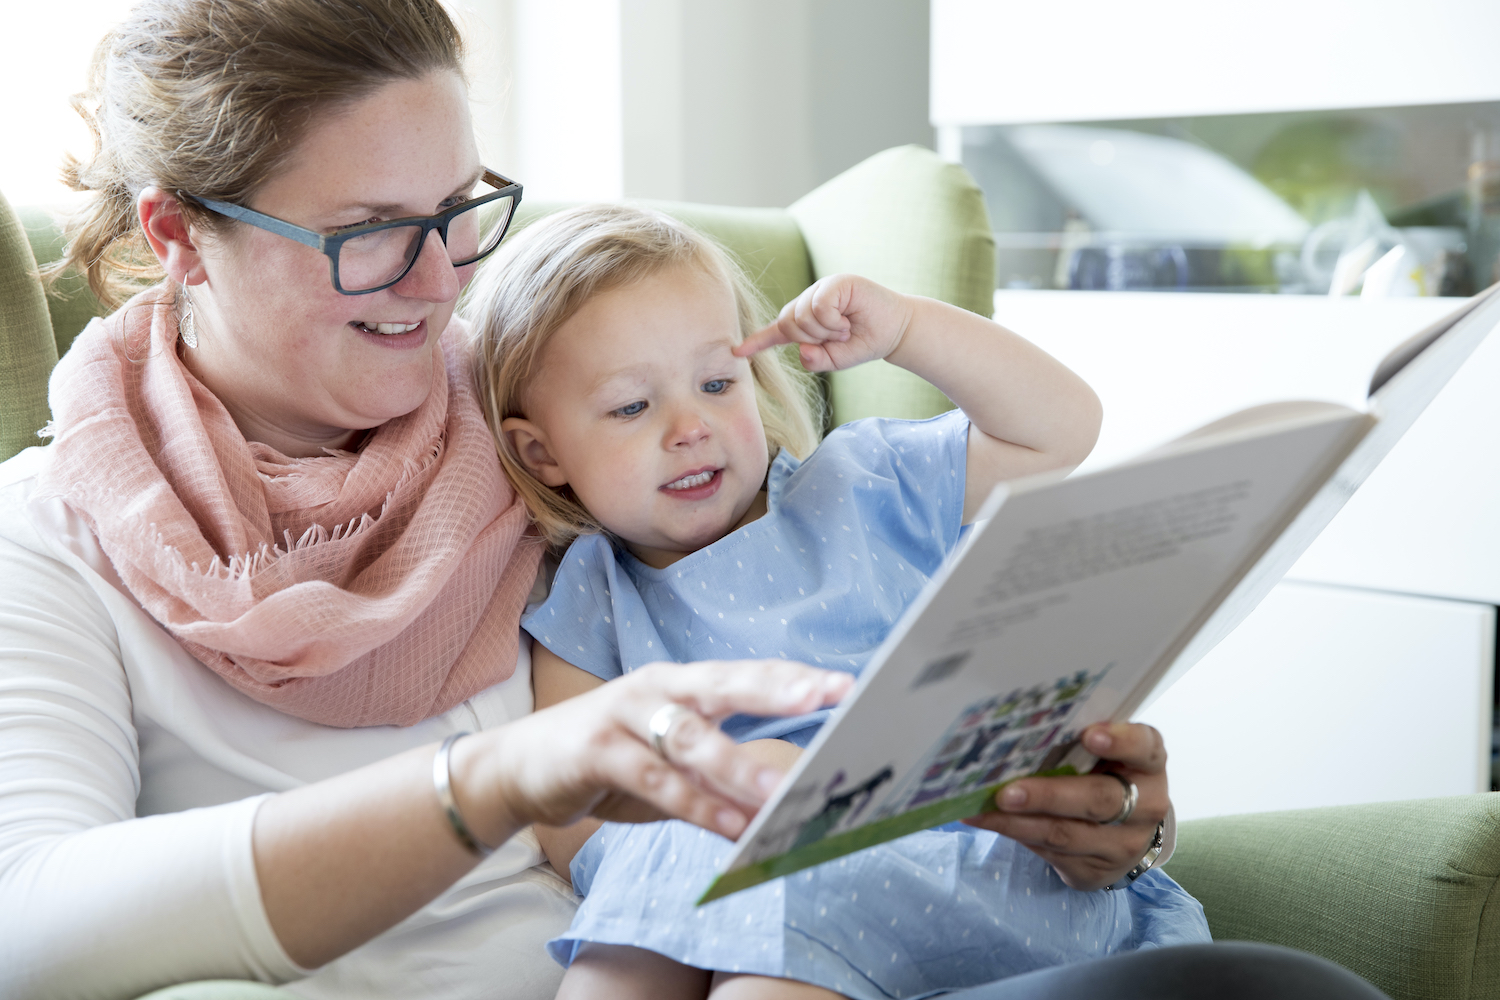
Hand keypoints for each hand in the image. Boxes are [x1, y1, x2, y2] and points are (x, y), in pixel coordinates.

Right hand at [456, 660, 850, 843]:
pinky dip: (695, 804)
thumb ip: (719, 773)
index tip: (844, 685)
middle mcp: (657, 688)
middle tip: (823, 697)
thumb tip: (783, 794)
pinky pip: (655, 780)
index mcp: (681, 683)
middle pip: (725, 684)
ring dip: (738, 769)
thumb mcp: (669, 762)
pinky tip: (730, 826)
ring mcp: (624, 716)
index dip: (793, 678)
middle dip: (775, 690)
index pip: (746, 674)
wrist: (517, 767)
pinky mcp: (596, 752)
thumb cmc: (607, 761)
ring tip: (781, 795)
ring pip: (691, 739)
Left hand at [734, 273, 914, 372]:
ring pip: (802, 315)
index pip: (777, 331)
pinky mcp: (836, 282)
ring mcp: (821, 289)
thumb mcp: (835, 360)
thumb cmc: (864, 342)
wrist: (895, 330)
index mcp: (805, 320)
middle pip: (787, 322)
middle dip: (808, 338)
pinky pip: (819, 306)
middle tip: (835, 339)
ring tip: (845, 329)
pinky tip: (847, 321)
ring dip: (824, 331)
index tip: (737, 352)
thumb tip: (802, 352)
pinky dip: (832, 321)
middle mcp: (809, 301)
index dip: (757, 341)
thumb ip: (815, 360)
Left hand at [963, 723, 1168, 890]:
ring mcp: (1124, 844)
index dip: (1119, 741)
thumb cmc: (1105, 774)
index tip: (1088, 734)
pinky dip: (1017, 835)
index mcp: (1148, 763)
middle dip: (1048, 796)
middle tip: (1006, 792)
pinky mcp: (1097, 871)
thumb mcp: (1106, 753)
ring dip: (1018, 823)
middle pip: (1098, 800)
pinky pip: (1052, 854)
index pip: (1143, 747)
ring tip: (983, 810)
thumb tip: (1021, 732)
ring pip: (1067, 833)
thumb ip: (1078, 741)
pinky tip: (988, 822)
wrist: (1124, 832)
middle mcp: (1146, 805)